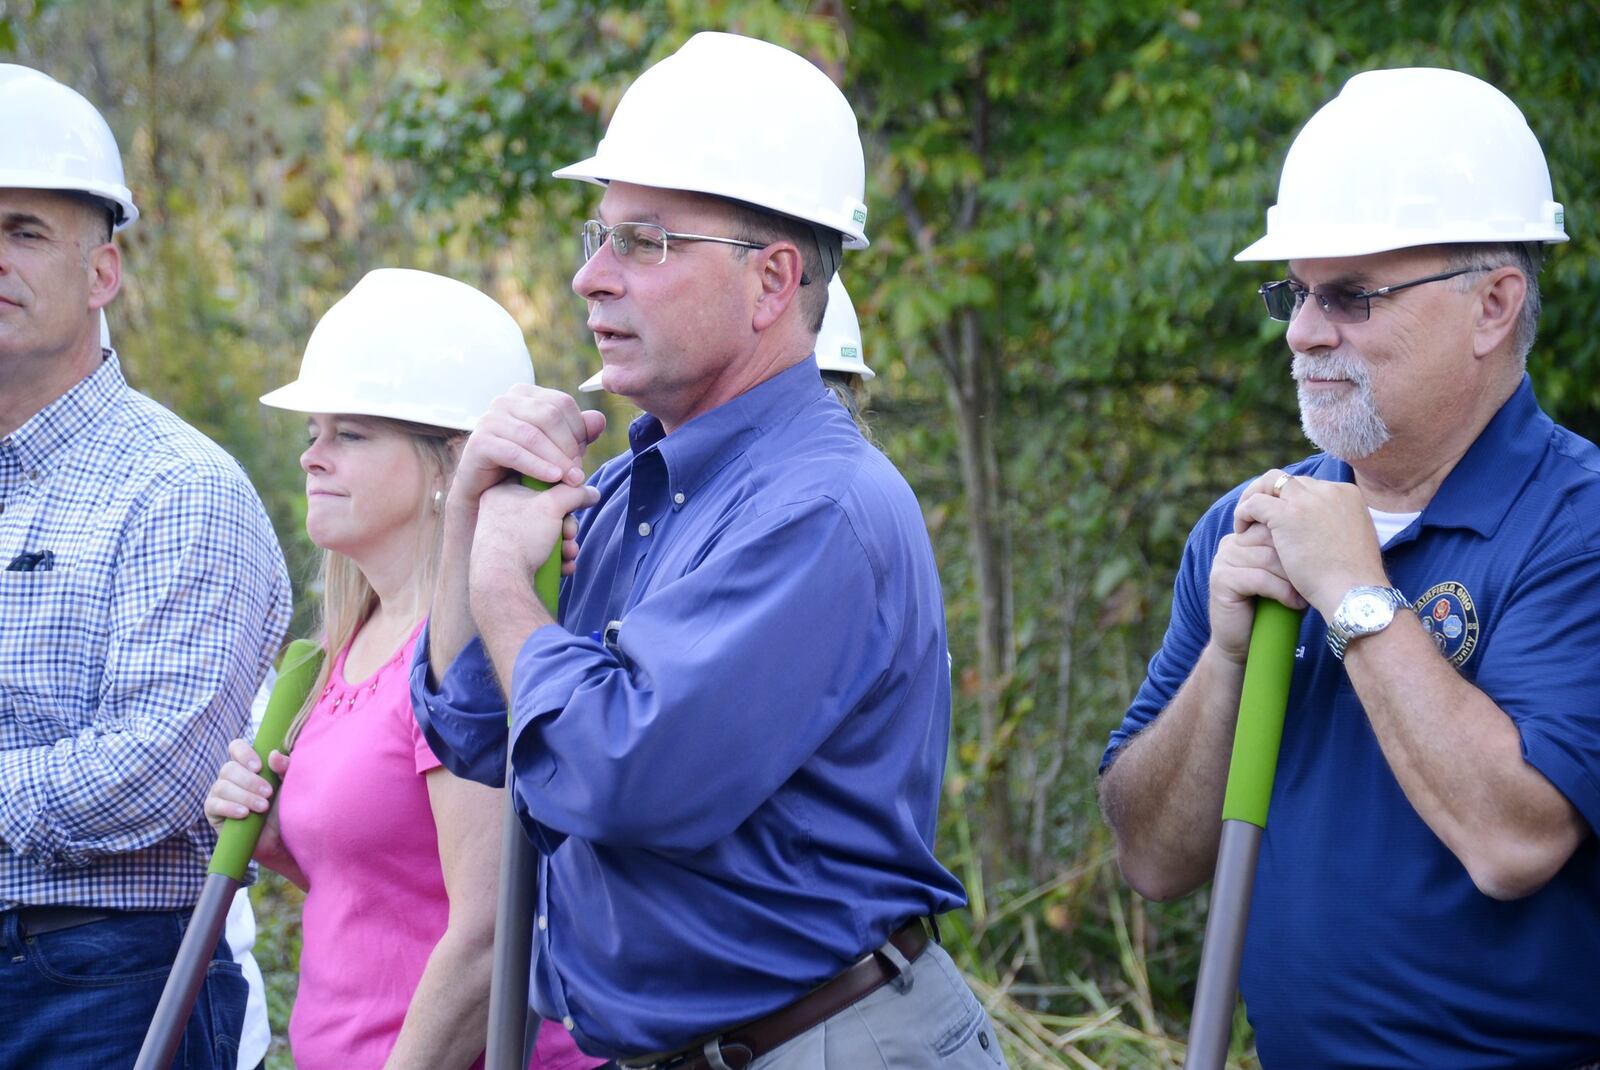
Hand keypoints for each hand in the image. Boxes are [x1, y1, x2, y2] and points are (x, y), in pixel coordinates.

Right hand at [204, 738, 288, 830]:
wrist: (277, 837)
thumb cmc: (282, 806)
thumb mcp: (288, 785)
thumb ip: (284, 768)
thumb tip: (273, 754)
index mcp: (246, 764)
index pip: (236, 747)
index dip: (244, 753)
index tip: (259, 767)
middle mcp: (230, 775)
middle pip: (229, 768)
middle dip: (250, 781)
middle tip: (268, 793)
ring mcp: (218, 792)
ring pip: (222, 786)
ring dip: (244, 796)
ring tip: (263, 807)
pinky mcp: (212, 811)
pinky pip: (214, 804)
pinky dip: (230, 808)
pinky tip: (245, 814)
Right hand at [450, 385, 606, 514]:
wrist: (488, 493)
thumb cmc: (524, 467)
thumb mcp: (556, 448)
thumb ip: (578, 433)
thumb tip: (599, 420)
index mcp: (524, 394)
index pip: (562, 403)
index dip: (579, 430)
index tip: (582, 454)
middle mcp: (504, 401)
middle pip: (549, 415)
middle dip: (569, 445)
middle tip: (579, 472)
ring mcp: (489, 419)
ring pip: (533, 435)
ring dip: (557, 459)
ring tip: (572, 480)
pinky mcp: (479, 442)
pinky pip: (515, 453)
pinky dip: (538, 467)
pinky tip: (554, 478)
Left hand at [469, 480, 599, 615]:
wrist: (502, 580)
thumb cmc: (520, 537)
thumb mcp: (553, 505)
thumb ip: (575, 493)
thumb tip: (592, 493)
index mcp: (500, 492)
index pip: (536, 481)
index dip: (558, 489)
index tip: (571, 498)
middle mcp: (499, 514)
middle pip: (544, 511)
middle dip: (566, 525)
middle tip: (569, 532)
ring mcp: (504, 538)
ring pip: (545, 535)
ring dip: (565, 544)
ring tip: (569, 553)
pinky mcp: (511, 561)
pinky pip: (539, 553)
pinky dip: (556, 560)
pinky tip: (564, 566)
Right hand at [1208, 477, 1308, 663]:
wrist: (1249, 645)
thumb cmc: (1274, 608)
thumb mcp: (1286, 574)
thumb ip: (1293, 550)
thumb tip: (1330, 529)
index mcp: (1244, 536)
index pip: (1274, 523)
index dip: (1299, 540)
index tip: (1319, 561)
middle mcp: (1230, 543)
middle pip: (1270, 538)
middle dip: (1296, 559)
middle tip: (1314, 577)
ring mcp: (1222, 560)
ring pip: (1266, 558)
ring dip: (1292, 578)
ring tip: (1307, 593)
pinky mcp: (1220, 581)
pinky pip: (1258, 578)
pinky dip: (1282, 591)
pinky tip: (1295, 603)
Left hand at [1231, 470, 1387, 617]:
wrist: (1355, 593)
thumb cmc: (1354, 580)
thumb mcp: (1351, 543)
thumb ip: (1336, 528)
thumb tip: (1320, 533)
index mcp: (1347, 494)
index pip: (1310, 486)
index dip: (1291, 501)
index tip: (1280, 519)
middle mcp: (1329, 490)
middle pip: (1290, 481)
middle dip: (1271, 495)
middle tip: (1257, 517)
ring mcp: (1308, 500)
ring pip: (1271, 481)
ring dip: (1254, 496)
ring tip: (1246, 521)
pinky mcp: (1287, 514)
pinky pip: (1254, 502)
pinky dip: (1243, 513)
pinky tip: (1241, 532)